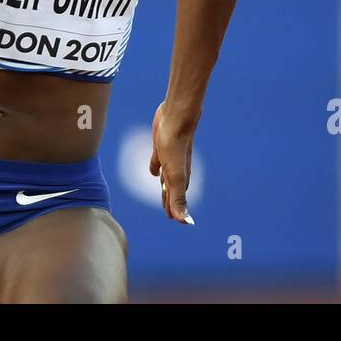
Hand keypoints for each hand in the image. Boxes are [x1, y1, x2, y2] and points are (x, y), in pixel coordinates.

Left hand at [149, 100, 195, 224]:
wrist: (175, 117)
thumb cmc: (175, 146)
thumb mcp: (175, 176)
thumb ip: (178, 199)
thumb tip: (187, 222)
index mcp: (180, 179)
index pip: (176, 200)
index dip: (174, 210)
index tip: (173, 220)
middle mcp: (176, 170)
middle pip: (171, 190)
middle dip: (169, 201)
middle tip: (168, 213)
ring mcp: (169, 158)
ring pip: (166, 177)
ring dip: (164, 186)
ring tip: (162, 191)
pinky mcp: (161, 147)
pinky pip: (158, 161)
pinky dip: (155, 167)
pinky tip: (154, 169)